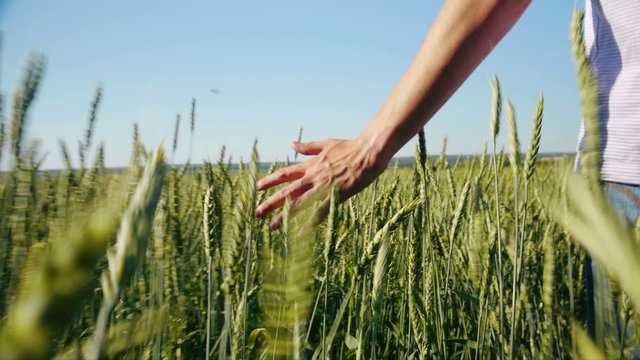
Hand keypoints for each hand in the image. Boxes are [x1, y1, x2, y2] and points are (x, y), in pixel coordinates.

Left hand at [254, 136, 388, 227]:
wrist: (368, 152)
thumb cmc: (350, 147)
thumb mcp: (325, 144)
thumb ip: (307, 146)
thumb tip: (291, 143)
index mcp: (311, 164)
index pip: (285, 173)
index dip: (270, 180)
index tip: (258, 187)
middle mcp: (313, 176)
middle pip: (287, 191)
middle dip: (270, 202)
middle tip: (257, 212)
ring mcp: (323, 187)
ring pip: (299, 203)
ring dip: (284, 215)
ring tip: (271, 225)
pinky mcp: (336, 196)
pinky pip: (319, 212)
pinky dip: (308, 223)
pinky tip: (299, 233)